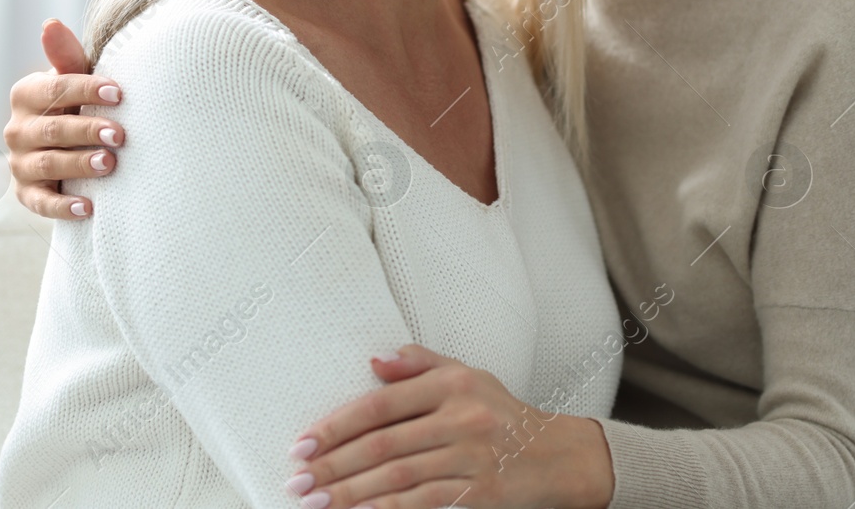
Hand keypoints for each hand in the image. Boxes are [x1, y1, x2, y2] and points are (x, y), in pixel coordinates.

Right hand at [3, 19, 123, 219]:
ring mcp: (20, 163)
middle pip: (52, 130)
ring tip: (110, 164)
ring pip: (48, 164)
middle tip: (121, 135)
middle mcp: (17, 129)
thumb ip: (66, 56)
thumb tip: (50, 23)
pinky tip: (89, 208)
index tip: (119, 92)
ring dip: (79, 165)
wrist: (67, 141)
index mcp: (26, 95)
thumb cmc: (76, 102)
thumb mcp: (73, 78)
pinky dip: (63, 207)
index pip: (54, 90)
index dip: (85, 89)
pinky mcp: (27, 193)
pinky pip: (41, 203)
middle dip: (87, 131)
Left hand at [285, 345, 613, 508]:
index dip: (337, 425)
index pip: (381, 403)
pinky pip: (423, 505)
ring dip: (349, 495)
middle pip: (383, 446)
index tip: (303, 443)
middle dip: (333, 466)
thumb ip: (421, 365)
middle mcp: (464, 418)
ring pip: (397, 479)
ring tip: (315, 504)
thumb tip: (374, 359)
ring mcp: (473, 459)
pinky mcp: (481, 495)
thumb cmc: (502, 414)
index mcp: (454, 384)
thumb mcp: (468, 376)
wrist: (558, 457)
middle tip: (296, 481)